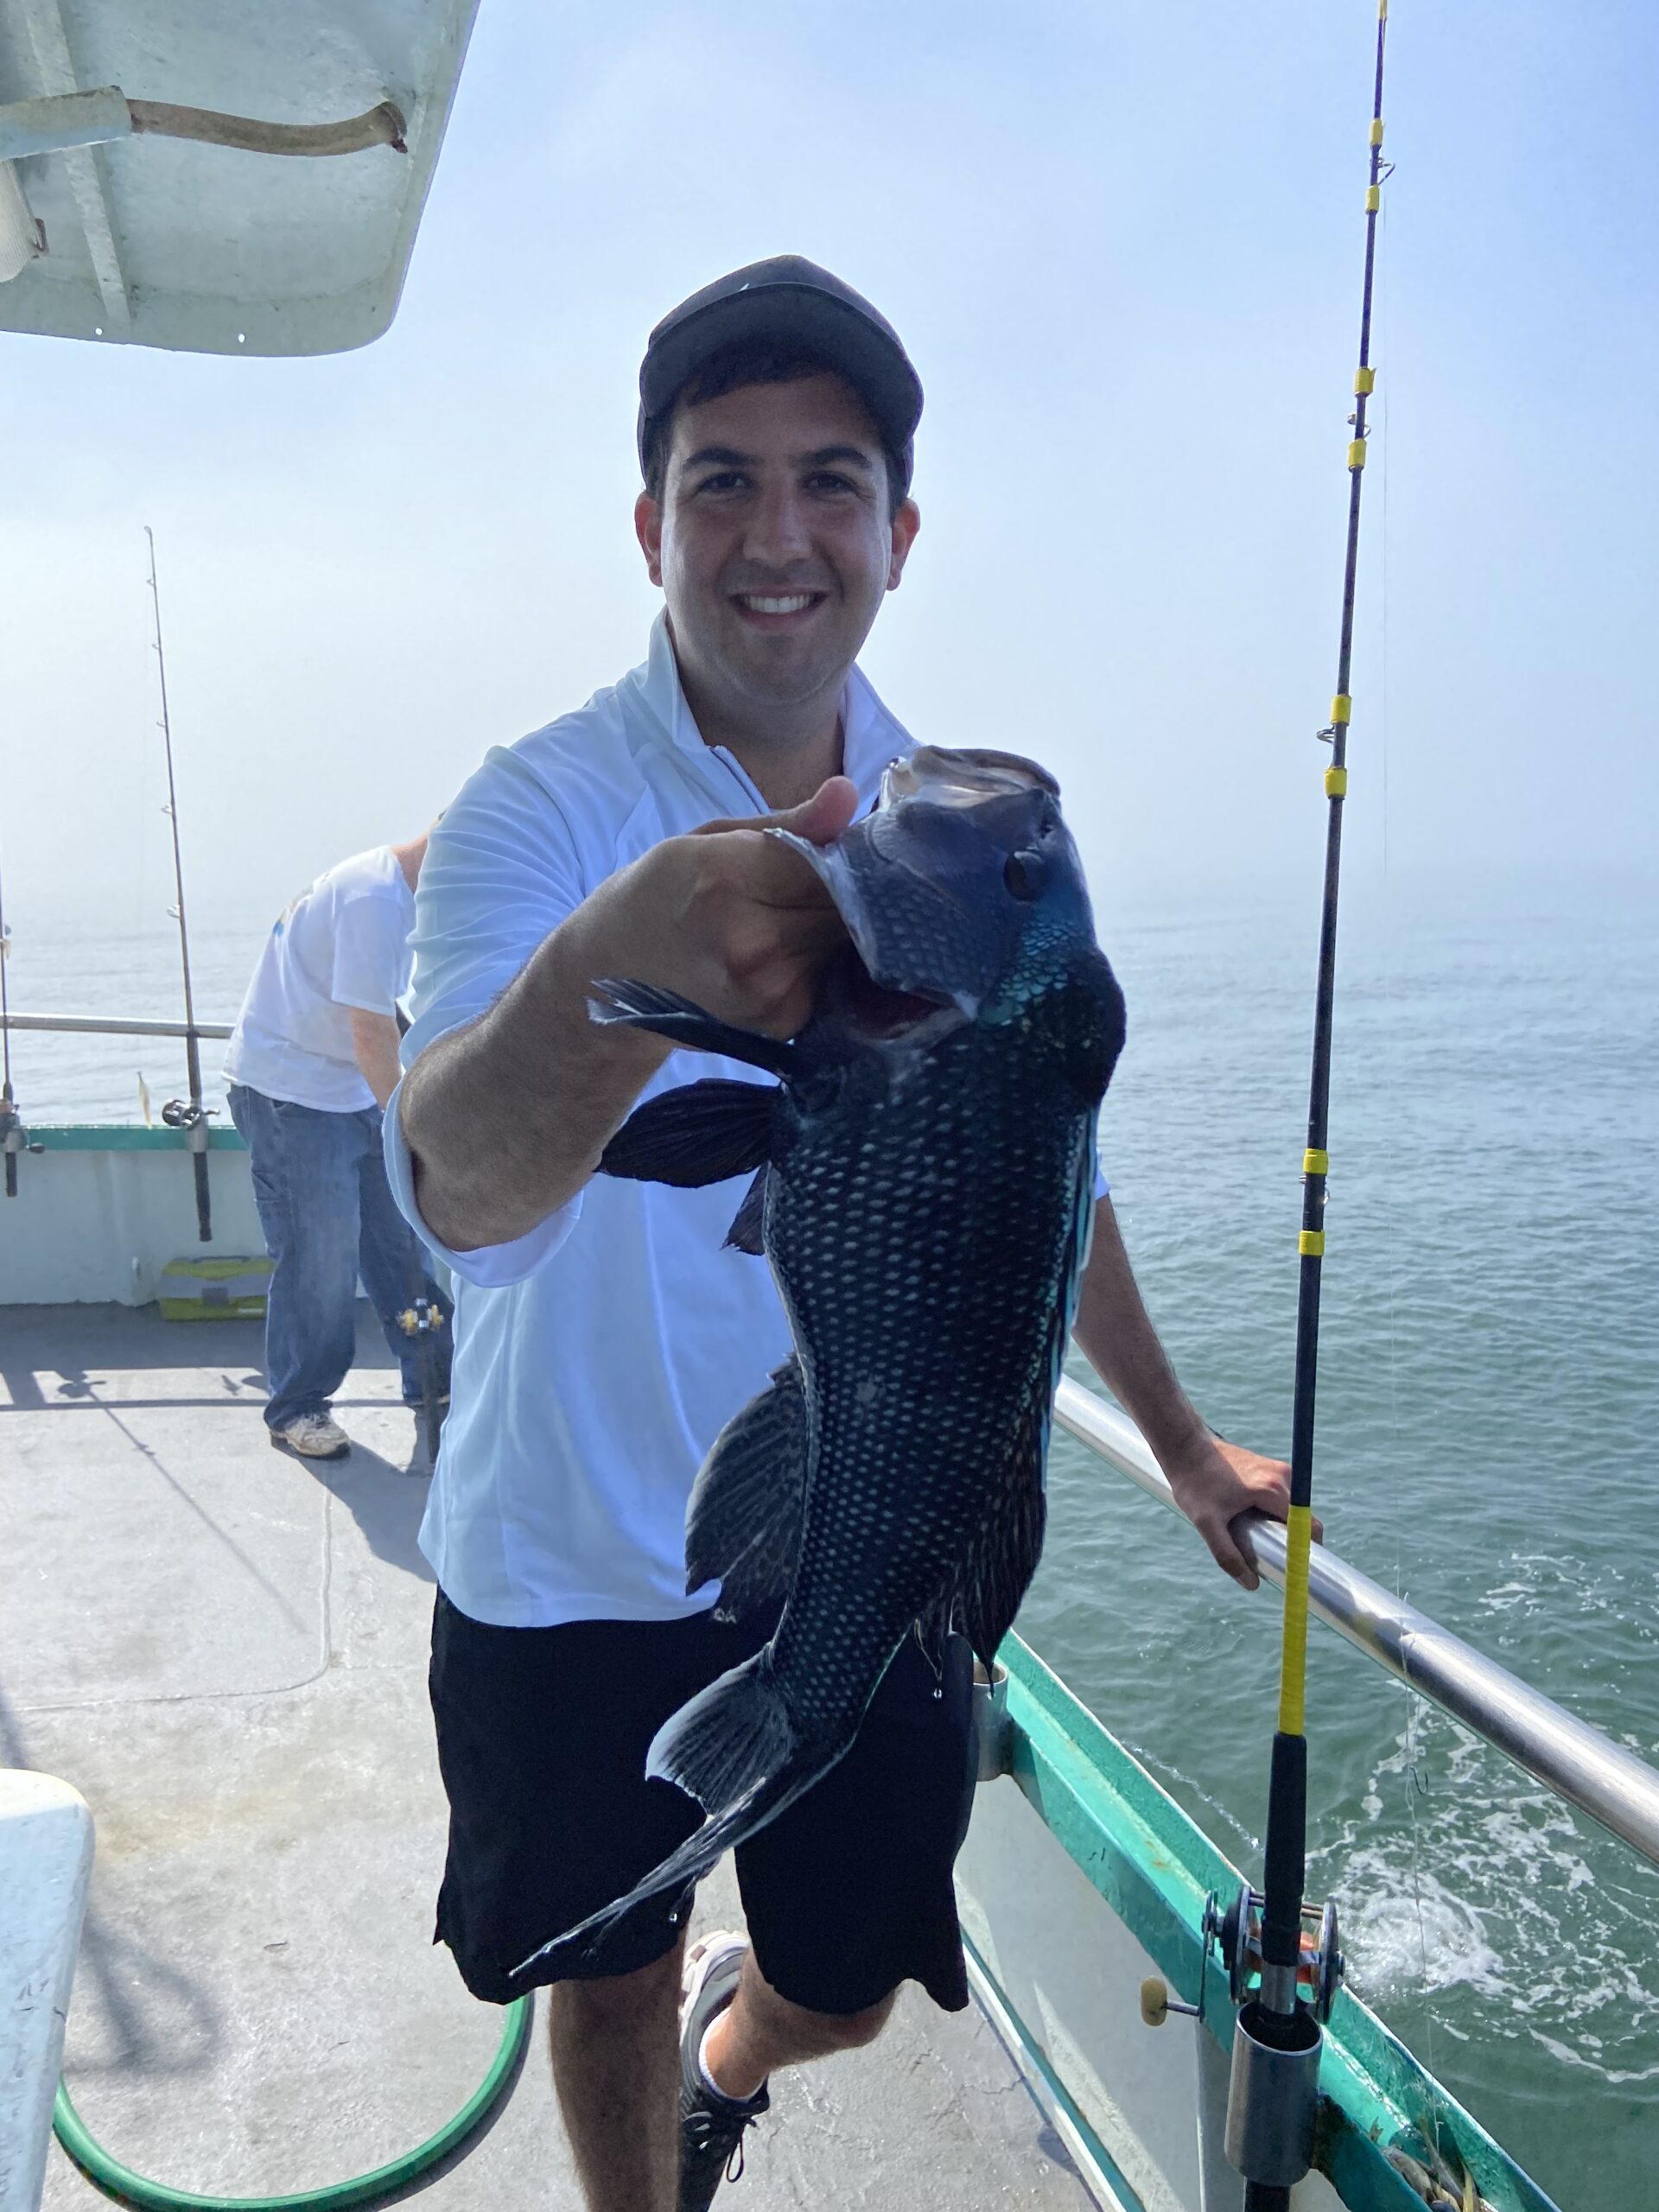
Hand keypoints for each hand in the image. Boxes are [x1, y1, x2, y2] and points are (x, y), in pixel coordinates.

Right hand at [569, 776, 857, 1041]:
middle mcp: (750, 943)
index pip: (831, 862)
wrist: (612, 975)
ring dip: (833, 929)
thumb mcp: (712, 839)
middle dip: (844, 892)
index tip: (839, 851)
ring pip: (841, 943)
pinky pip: (829, 977)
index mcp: (726, 879)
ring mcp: (766, 991)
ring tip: (787, 920)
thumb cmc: (662, 893)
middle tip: (809, 886)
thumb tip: (848, 794)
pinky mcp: (781, 1023)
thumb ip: (789, 824)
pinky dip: (820, 962)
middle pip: (844, 906)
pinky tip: (784, 956)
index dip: (845, 855)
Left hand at [1160, 1432, 1317, 1591]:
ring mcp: (1279, 1470)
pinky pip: (1283, 1500)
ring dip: (1278, 1526)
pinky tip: (1244, 1514)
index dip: (1308, 1551)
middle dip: (1288, 1541)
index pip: (1310, 1527)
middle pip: (1302, 1520)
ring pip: (1292, 1510)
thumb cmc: (1194, 1483)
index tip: (1296, 1570)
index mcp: (1272, 1489)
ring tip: (1248, 1530)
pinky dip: (1271, 1513)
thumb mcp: (1205, 1523)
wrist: (1185, 1447)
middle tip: (1263, 1554)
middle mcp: (1283, 1476)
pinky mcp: (1272, 1468)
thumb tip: (1252, 1584)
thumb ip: (1227, 1555)